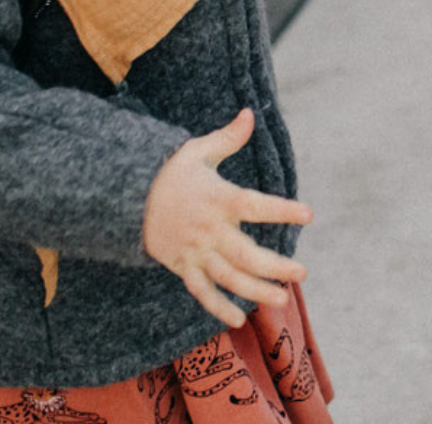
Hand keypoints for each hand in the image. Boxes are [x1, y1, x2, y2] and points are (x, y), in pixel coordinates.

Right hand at [142, 108, 311, 327]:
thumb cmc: (169, 172)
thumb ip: (228, 137)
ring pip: (228, 277)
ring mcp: (195, 251)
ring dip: (255, 291)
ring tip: (281, 300)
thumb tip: (250, 112)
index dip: (281, 210)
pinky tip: (238, 320)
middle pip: (246, 253)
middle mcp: (209, 229)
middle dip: (275, 266)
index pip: (255, 205)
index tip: (308, 214)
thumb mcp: (197, 150)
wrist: (123, 197)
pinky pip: (201, 291)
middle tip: (301, 273)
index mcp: (218, 198)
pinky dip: (217, 307)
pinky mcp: (182, 266)